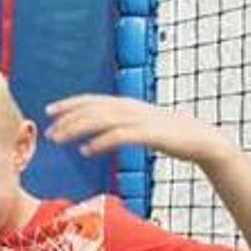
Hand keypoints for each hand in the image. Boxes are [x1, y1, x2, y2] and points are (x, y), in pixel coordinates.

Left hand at [45, 94, 232, 164]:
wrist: (202, 139)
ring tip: (58, 140)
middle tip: (48, 133)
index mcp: (127, 104)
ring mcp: (140, 120)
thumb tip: (100, 131)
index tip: (49, 111)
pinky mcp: (149, 134)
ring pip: (100, 120)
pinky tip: (86, 151)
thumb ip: (122, 124)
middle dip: (66, 119)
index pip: (92, 99)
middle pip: (91, 109)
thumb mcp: (142, 124)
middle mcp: (130, 108)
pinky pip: (119, 137)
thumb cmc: (170, 134)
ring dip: (76, 129)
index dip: (69, 103)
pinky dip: (100, 142)